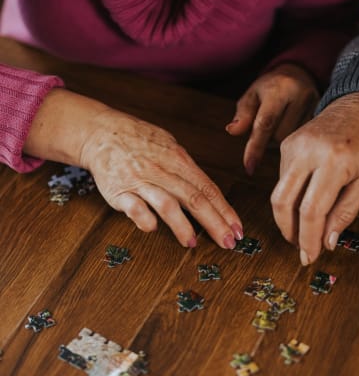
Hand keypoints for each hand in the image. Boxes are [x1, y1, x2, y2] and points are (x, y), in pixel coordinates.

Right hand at [26, 89, 242, 247]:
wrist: (102, 132)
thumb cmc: (140, 141)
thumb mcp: (170, 147)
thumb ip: (188, 171)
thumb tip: (209, 194)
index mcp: (179, 160)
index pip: (208, 189)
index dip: (225, 210)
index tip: (237, 228)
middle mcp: (163, 171)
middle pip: (194, 199)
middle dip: (215, 222)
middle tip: (228, 242)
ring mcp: (141, 181)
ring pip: (167, 204)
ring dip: (182, 226)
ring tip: (193, 243)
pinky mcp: (119, 191)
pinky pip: (134, 207)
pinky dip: (145, 219)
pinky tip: (153, 229)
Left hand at [226, 63, 319, 174]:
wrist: (299, 75)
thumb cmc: (270, 88)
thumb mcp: (252, 95)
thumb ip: (243, 114)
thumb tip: (232, 131)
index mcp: (280, 89)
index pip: (265, 123)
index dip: (256, 147)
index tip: (249, 167)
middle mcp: (301, 96)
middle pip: (280, 136)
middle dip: (268, 139)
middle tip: (268, 126)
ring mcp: (315, 106)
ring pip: (292, 140)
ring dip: (280, 140)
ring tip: (280, 123)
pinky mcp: (323, 116)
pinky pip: (304, 139)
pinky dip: (293, 139)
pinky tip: (291, 126)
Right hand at [270, 91, 358, 264]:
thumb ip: (346, 212)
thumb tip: (327, 242)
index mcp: (334, 160)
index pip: (311, 210)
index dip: (308, 239)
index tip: (310, 256)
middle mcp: (308, 151)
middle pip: (282, 202)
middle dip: (288, 231)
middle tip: (300, 247)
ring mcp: (293, 145)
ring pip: (278, 193)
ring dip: (287, 217)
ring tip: (303, 230)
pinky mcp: (286, 144)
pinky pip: (282, 179)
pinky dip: (289, 198)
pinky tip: (303, 204)